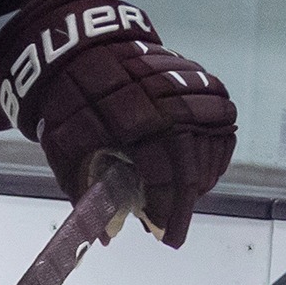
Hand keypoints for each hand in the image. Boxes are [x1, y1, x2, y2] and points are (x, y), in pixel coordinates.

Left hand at [0, 0, 236, 247]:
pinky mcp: (197, 77)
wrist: (79, 48)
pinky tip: (197, 162)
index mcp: (138, 124)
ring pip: (216, 142)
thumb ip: (85, 192)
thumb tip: (105, 236)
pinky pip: (222, 117)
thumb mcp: (64, 147)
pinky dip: (214, 144)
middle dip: (185, 201)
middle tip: (171, 220)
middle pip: (195, 167)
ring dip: (203, 174)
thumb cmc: (69, 101)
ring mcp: (188, 89)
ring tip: (183, 193)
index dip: (171, 213)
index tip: (169, 236)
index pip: (169, 179)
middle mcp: (171, 106)